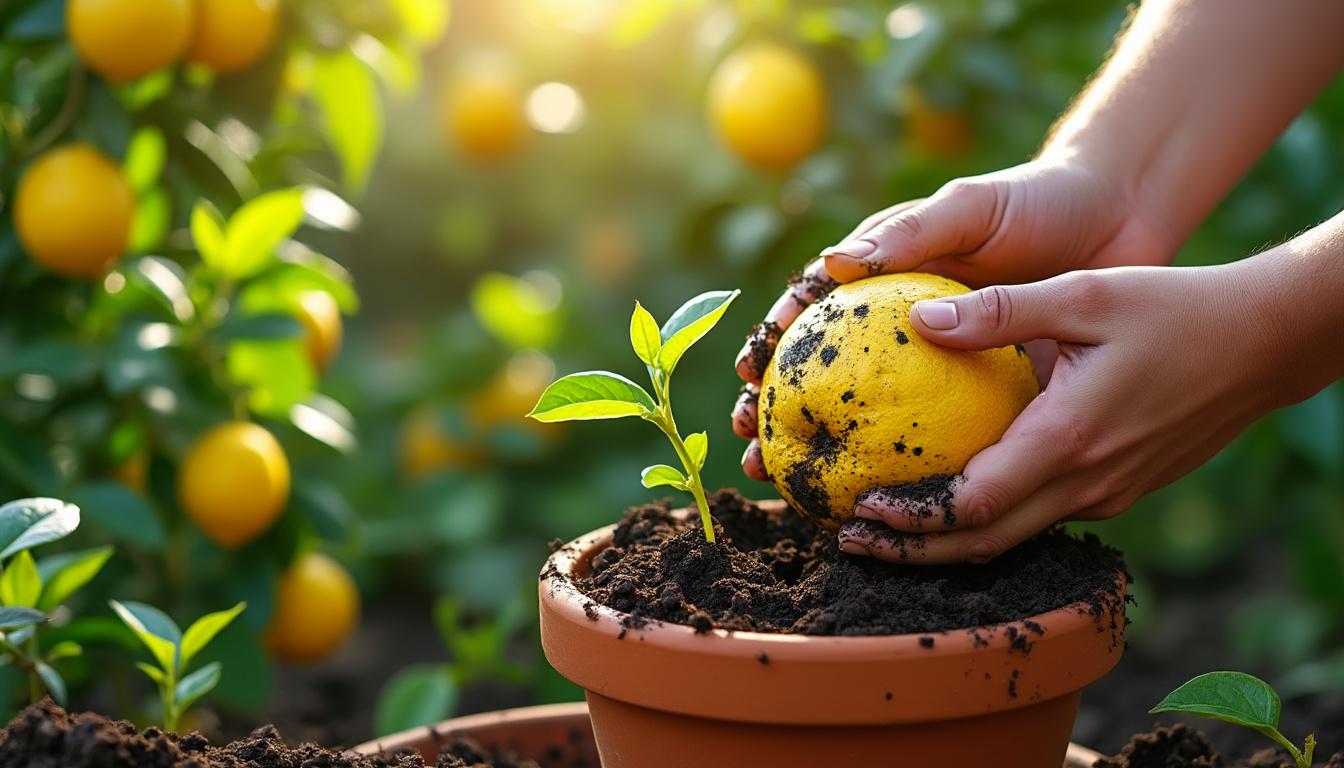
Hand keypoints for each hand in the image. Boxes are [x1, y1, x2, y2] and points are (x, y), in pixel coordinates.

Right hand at [732, 158, 1176, 479]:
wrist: (1118, 222)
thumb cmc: (1038, 200)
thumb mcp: (971, 207)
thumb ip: (911, 232)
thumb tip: (834, 266)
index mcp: (883, 277)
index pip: (812, 311)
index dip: (773, 342)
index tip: (749, 371)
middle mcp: (900, 328)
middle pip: (825, 376)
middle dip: (779, 414)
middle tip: (754, 449)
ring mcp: (940, 368)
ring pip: (874, 420)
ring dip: (830, 456)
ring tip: (796, 491)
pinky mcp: (984, 399)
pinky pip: (942, 441)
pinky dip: (913, 474)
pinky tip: (890, 505)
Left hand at [836, 261, 1312, 564]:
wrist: (1263, 343)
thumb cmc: (1175, 309)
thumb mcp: (1083, 294)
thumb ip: (999, 311)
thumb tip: (917, 320)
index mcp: (1070, 437)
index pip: (975, 505)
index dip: (914, 518)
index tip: (861, 509)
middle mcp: (1089, 481)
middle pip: (985, 542)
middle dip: (914, 550)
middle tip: (851, 539)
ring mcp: (1109, 492)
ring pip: (1014, 535)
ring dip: (949, 539)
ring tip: (890, 528)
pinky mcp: (1120, 487)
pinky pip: (1044, 513)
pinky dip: (991, 517)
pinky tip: (957, 494)